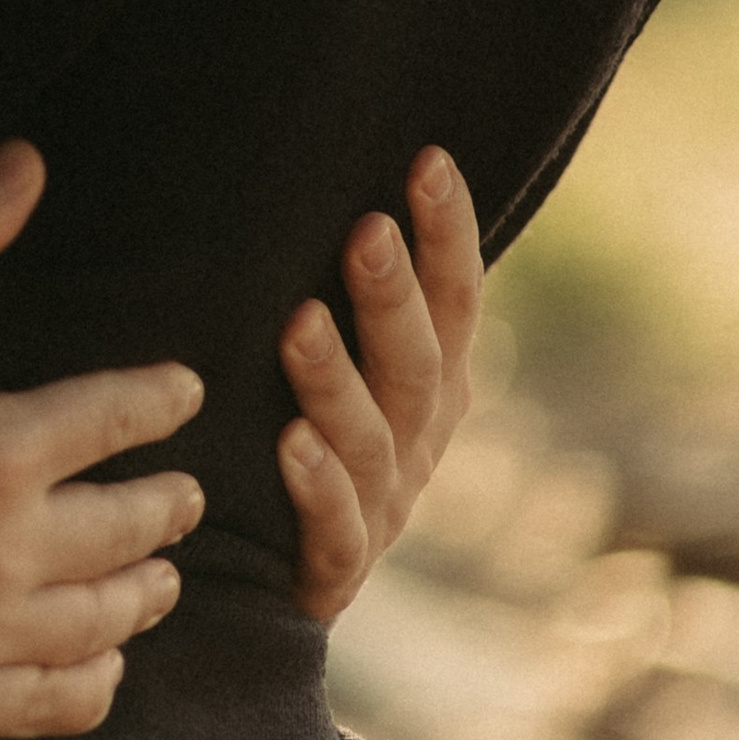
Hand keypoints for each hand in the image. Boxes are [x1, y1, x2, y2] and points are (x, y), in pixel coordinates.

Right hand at [0, 142, 202, 739]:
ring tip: (160, 579)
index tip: (183, 392)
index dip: (159, 399)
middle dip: (166, 505)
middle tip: (187, 495)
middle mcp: (3, 554)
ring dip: (143, 594)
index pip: (114, 418)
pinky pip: (47, 704)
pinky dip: (90, 683)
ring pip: (100, 624)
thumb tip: (28, 162)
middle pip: (126, 530)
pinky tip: (99, 667)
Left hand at [275, 146, 482, 620]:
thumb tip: (312, 167)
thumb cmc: (302, 431)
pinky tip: (289, 442)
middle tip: (366, 229)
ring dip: (337, 380)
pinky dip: (316, 486)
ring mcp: (383, 508)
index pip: (456, 302)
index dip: (449, 235)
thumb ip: (345, 288)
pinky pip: (335, 529)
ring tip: (299, 323)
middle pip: (417, 366)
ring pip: (373, 442)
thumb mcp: (343, 359)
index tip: (428, 160)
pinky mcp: (335, 567)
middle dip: (394, 297)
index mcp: (432, 386)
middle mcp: (418, 443)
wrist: (283, 580)